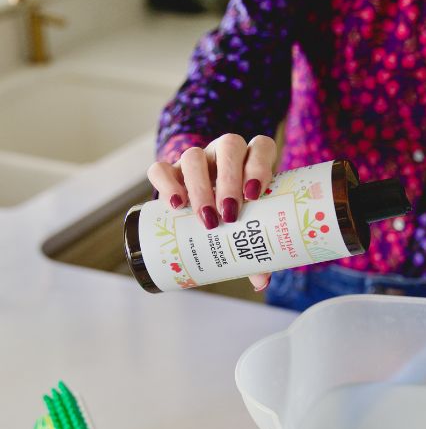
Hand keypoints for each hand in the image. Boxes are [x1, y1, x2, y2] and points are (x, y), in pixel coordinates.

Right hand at [147, 134, 276, 290]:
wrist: (207, 208)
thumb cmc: (238, 216)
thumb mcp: (249, 227)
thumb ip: (258, 250)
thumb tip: (261, 282)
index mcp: (252, 159)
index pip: (260, 146)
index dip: (259, 164)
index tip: (256, 193)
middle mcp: (226, 153)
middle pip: (228, 147)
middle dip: (229, 180)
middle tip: (230, 213)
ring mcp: (198, 159)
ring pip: (195, 155)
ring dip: (200, 186)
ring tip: (206, 217)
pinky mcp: (171, 171)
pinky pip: (161, 167)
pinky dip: (166, 184)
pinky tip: (175, 205)